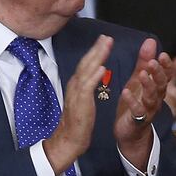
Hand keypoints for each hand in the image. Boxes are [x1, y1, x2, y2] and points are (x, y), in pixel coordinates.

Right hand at [43, 35, 112, 175]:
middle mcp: (75, 85)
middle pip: (86, 62)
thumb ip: (88, 85)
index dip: (95, 51)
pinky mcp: (81, 102)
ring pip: (87, 70)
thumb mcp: (83, 99)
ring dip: (97, 56)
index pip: (86, 63)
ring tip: (106, 44)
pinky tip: (102, 67)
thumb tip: (96, 73)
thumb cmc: (78, 121)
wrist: (69, 138)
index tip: (104, 40)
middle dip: (97, 48)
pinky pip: (88, 87)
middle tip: (106, 36)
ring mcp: (77, 93)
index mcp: (77, 84)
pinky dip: (95, 76)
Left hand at [114, 38, 173, 170]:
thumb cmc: (136, 102)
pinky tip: (125, 92)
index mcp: (157, 88)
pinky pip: (138, 112)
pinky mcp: (138, 120)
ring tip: (141, 74)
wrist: (130, 132)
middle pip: (161, 84)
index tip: (162, 54)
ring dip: (148, 85)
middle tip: (153, 61)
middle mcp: (156, 98)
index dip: (166, 65)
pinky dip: (132, 102)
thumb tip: (151, 40)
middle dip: (158, 73)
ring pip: (152, 97)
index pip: (166, 75)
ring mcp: (148, 110)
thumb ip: (145, 62)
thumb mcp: (138, 80)